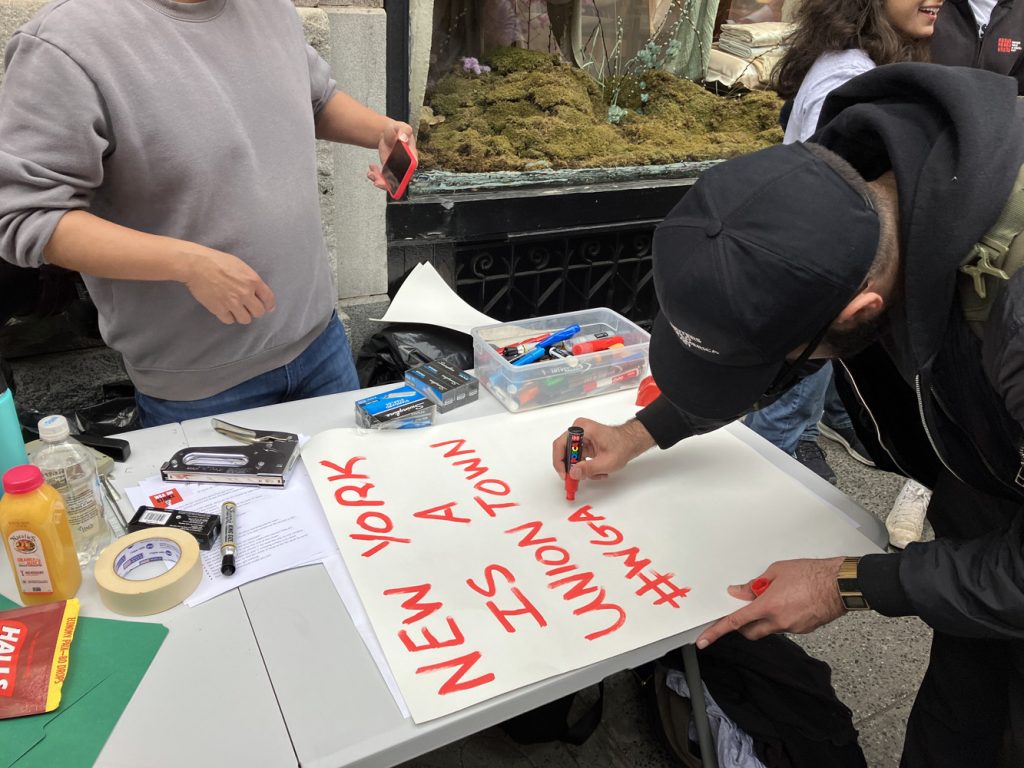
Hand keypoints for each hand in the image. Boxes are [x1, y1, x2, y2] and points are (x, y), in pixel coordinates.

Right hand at [179, 244, 275, 323]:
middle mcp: (245, 294)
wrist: (197, 265)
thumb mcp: (241, 266)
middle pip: (259, 312)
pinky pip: (229, 320)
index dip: (269, 305)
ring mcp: (232, 303)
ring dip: (242, 315)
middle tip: (248, 307)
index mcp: (253, 281)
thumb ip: (251, 280)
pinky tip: (225, 310)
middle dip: (255, 311)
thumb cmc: (218, 261)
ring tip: (236, 309)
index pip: (269, 299)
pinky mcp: (219, 309)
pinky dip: (228, 317)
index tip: (267, 308)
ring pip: (245, 319)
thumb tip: (259, 292)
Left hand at [368, 120, 415, 190]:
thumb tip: (403, 138)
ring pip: (390, 181)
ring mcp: (396, 169)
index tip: (394, 179)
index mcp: (412, 157)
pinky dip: (376, 176)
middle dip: (388, 184)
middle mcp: (405, 166)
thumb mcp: (402, 127)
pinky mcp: (389, 169)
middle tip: (377, 182)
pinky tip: (371, 168)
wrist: (389, 133)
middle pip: (400, 180)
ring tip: (371, 174)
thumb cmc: (398, 130)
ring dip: (379, 181)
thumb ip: (404, 131)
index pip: (410, 170)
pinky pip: (383, 178)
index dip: (403, 177)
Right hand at [550, 418, 655, 482]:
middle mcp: (579, 431)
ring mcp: (581, 437)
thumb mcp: (607, 461)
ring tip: (597, 473)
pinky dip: (586, 467)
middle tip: (577, 480)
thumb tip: (573, 473)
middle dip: (573, 468)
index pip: (560, 445)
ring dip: (582, 469)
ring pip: (572, 458)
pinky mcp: (584, 444)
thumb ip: (588, 468)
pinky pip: (578, 459)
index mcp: (582, 429)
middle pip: (565, 452)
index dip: (559, 462)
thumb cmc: (623, 445)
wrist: (632, 442)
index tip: (565, 475)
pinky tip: (598, 471)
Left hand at [695, 556, 846, 648]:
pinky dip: (780, 618)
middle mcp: (778, 621)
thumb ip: (755, 585)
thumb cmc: (811, 574)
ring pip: (768, 629)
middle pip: (750, 632)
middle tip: (743, 611)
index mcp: (768, 607)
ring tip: (775, 598)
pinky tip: (790, 603)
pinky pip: (785, 626)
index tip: (704, 640)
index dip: (717, 631)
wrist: (840, 584)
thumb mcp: (777, 571)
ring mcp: (792, 628)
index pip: (736, 622)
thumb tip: (738, 592)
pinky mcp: (804, 629)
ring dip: (764, 619)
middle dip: (742, 626)